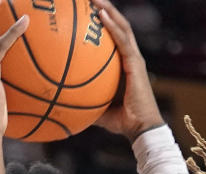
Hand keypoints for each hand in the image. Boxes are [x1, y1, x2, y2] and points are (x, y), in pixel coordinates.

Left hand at [92, 0, 163, 139]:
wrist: (141, 129)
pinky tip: (101, 15)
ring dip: (108, 10)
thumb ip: (86, 102)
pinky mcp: (136, 63)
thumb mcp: (99, 110)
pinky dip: (112, 25)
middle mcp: (131, 57)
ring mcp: (135, 58)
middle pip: (119, 26)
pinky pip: (123, 40)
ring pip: (122, 27)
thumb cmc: (123, 122)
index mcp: (124, 65)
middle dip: (104, 9)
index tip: (87, 12)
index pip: (114, 38)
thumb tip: (64, 104)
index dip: (103, 22)